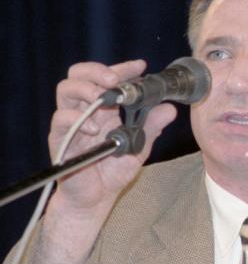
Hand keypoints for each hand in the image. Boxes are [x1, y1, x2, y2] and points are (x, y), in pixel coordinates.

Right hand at [34, 60, 176, 263]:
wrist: (97, 198)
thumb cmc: (114, 171)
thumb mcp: (139, 147)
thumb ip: (152, 127)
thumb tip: (171, 108)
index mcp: (106, 109)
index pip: (107, 78)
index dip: (122, 68)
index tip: (140, 66)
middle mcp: (86, 111)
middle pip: (79, 75)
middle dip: (97, 70)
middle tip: (115, 79)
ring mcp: (71, 123)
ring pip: (66, 90)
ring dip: (86, 89)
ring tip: (105, 99)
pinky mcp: (61, 139)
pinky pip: (61, 120)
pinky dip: (78, 118)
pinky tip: (95, 128)